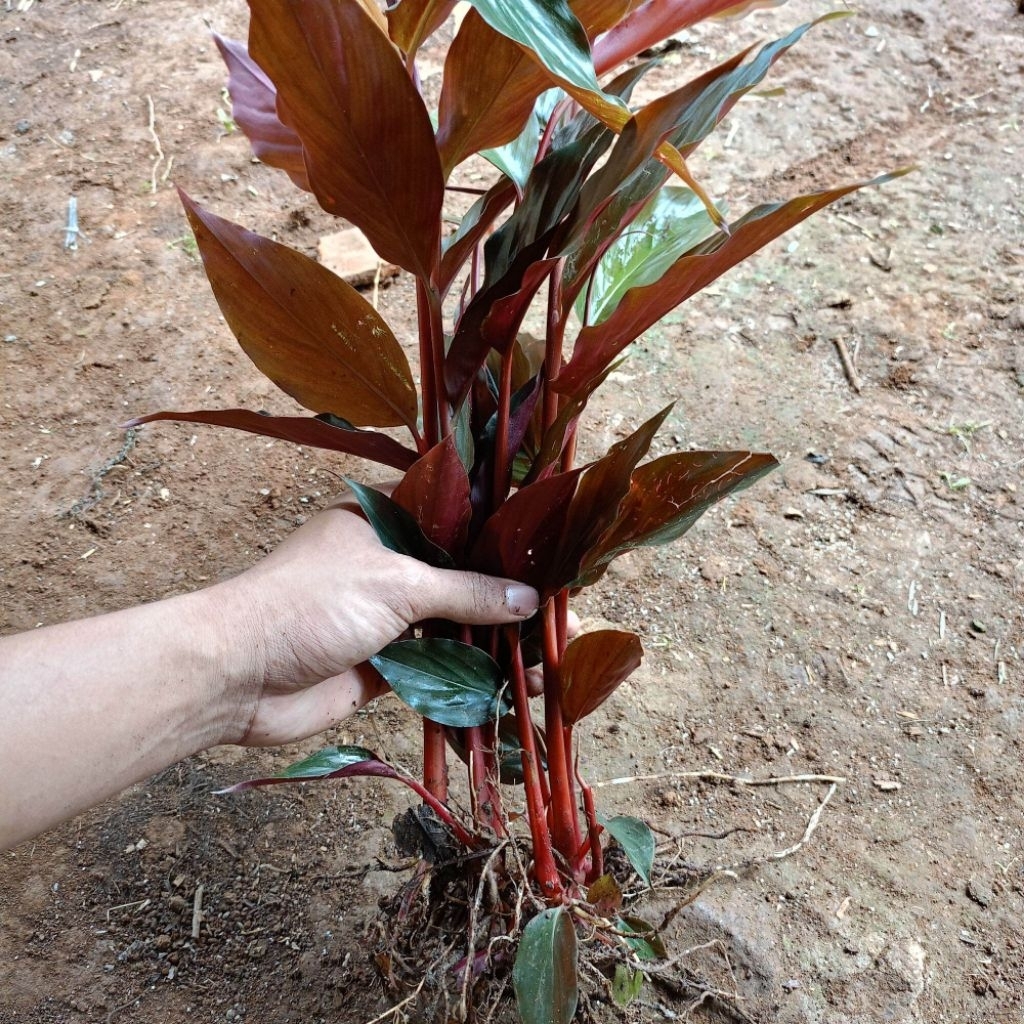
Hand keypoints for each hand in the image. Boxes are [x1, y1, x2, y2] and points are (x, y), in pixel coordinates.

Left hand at [222, 503, 539, 746]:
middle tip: (561, 614)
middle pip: (457, 578)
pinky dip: (467, 677)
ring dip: (492, 642)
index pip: (453, 522)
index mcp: (380, 523)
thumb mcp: (395, 584)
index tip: (548, 553)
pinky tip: (510, 684)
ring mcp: (382, 618)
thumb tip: (528, 600)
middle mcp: (384, 566)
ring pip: (450, 627)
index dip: (499, 538)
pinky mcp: (380, 667)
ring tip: (547, 654)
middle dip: (504, 598)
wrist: (237, 677)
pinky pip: (434, 668)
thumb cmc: (310, 604)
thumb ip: (463, 592)